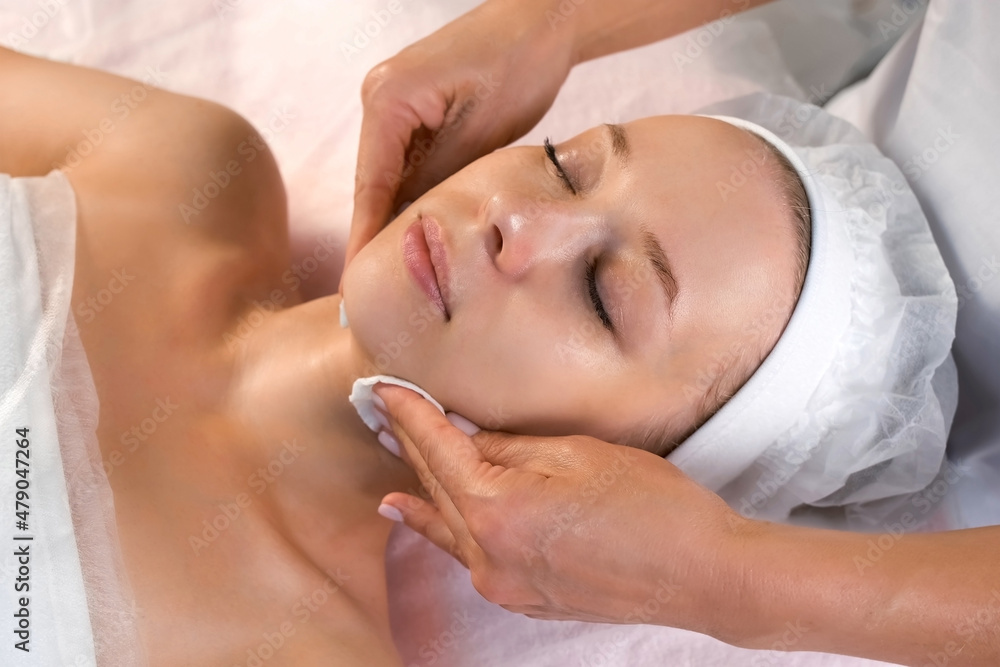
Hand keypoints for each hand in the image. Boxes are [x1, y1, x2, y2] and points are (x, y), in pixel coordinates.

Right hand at [342, 0, 572, 287]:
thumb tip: (412, 235)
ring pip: (391, 177)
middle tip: (375, 295)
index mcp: (387, 100)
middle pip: (373, 184)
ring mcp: (394, 102)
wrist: (542, 19)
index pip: (370, 186)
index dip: (364, 239)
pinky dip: (415, 196)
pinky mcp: (415, 108)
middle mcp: (379, 99)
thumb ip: (440, 182)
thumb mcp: (481, 134)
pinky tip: (420, 232)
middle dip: (377, 237)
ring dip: (397, 221)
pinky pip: (408, 162)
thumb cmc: (518, 65)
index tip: (355, 285)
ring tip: (396, 276)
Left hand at [373, 383, 747, 636]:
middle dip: (407, 443)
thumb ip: (509, 448)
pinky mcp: (521, 597)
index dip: (410, 413)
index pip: (439, 449)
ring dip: (418, 482)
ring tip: (387, 448)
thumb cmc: (652, 506)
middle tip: (378, 409)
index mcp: (499, 510)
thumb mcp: (577, 454)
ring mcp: (502, 583)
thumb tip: (467, 438)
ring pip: (445, 522)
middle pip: (436, 485)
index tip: (384, 387)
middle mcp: (488, 555)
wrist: (700, 574)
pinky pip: (465, 552)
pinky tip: (415, 511)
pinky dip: (440, 525)